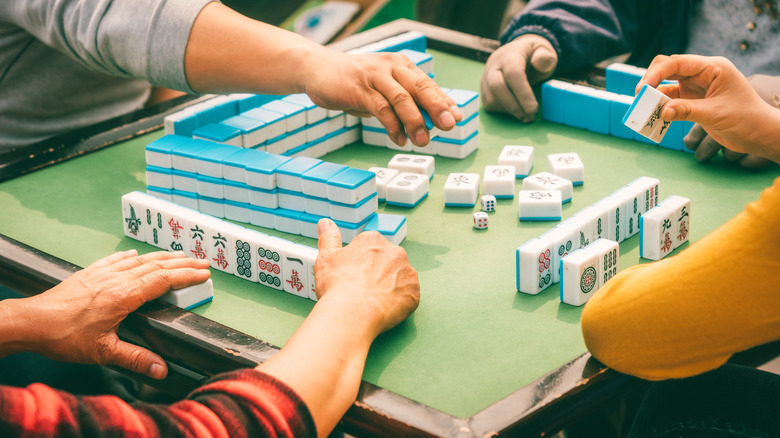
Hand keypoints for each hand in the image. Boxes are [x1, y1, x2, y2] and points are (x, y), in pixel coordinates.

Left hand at [7, 250, 209, 378]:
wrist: (31, 323)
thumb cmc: (64, 337)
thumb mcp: (103, 352)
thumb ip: (135, 359)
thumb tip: (161, 369)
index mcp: (125, 295)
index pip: (164, 280)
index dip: (187, 276)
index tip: (204, 274)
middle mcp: (116, 279)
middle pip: (157, 266)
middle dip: (183, 263)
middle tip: (203, 262)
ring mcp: (102, 273)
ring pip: (139, 260)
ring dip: (162, 256)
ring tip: (179, 255)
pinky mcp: (88, 273)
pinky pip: (115, 259)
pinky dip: (130, 255)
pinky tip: (134, 254)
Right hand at [185, 3, 460, 147]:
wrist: (318, 70)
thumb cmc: (355, 83)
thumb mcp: (382, 89)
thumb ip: (403, 102)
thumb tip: (430, 122)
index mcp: (401, 65)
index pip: (428, 84)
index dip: (444, 101)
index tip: (458, 118)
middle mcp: (390, 67)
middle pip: (420, 87)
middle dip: (437, 107)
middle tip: (450, 126)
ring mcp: (374, 77)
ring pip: (401, 98)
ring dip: (415, 121)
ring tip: (423, 141)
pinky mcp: (358, 89)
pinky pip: (380, 108)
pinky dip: (392, 126)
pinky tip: (399, 138)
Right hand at [314, 219, 418, 334]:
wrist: (353, 312)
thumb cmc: (338, 284)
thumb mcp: (327, 257)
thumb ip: (329, 238)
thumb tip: (325, 223)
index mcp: (373, 240)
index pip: (369, 248)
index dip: (359, 263)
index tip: (353, 275)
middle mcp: (394, 252)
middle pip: (386, 261)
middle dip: (377, 272)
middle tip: (362, 288)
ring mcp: (407, 272)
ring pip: (399, 277)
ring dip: (390, 285)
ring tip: (373, 300)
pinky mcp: (414, 292)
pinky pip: (407, 295)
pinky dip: (398, 301)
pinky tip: (384, 307)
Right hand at [481, 34, 557, 121]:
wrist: (515, 53)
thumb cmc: (533, 55)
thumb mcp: (544, 51)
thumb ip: (545, 57)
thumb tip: (540, 63)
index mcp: (510, 55)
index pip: (513, 74)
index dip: (523, 94)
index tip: (534, 109)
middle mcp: (494, 65)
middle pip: (496, 86)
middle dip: (514, 106)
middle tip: (529, 117)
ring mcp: (485, 78)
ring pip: (491, 98)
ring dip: (509, 111)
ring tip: (526, 116)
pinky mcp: (484, 90)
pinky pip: (490, 104)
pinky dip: (504, 111)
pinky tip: (516, 110)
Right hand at [638, 54, 779, 164]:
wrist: (759, 134)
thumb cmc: (746, 119)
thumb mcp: (715, 114)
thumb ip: (686, 110)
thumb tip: (661, 112)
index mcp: (712, 68)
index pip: (678, 62)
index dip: (657, 73)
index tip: (643, 88)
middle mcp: (702, 74)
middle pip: (668, 68)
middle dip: (651, 81)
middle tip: (640, 99)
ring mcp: (696, 87)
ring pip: (666, 86)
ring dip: (654, 97)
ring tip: (643, 111)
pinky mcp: (693, 101)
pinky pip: (671, 101)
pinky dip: (661, 108)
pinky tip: (653, 118)